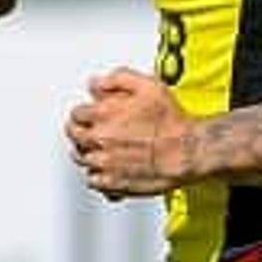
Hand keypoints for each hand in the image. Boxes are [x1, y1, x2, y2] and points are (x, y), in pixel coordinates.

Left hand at [65, 67, 192, 197]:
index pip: (76, 113)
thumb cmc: (172, 121)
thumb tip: (98, 82)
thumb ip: (119, 79)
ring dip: (88, 152)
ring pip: (81, 159)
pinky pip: (93, 181)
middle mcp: (100, 140)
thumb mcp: (149, 86)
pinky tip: (107, 169)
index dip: (83, 113)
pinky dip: (97, 175)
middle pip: (74, 136)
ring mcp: (104, 163)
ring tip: (101, 149)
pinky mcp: (113, 182)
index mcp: (104, 115)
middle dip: (80, 131)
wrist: (188, 150)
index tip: (88, 114)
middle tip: (90, 131)